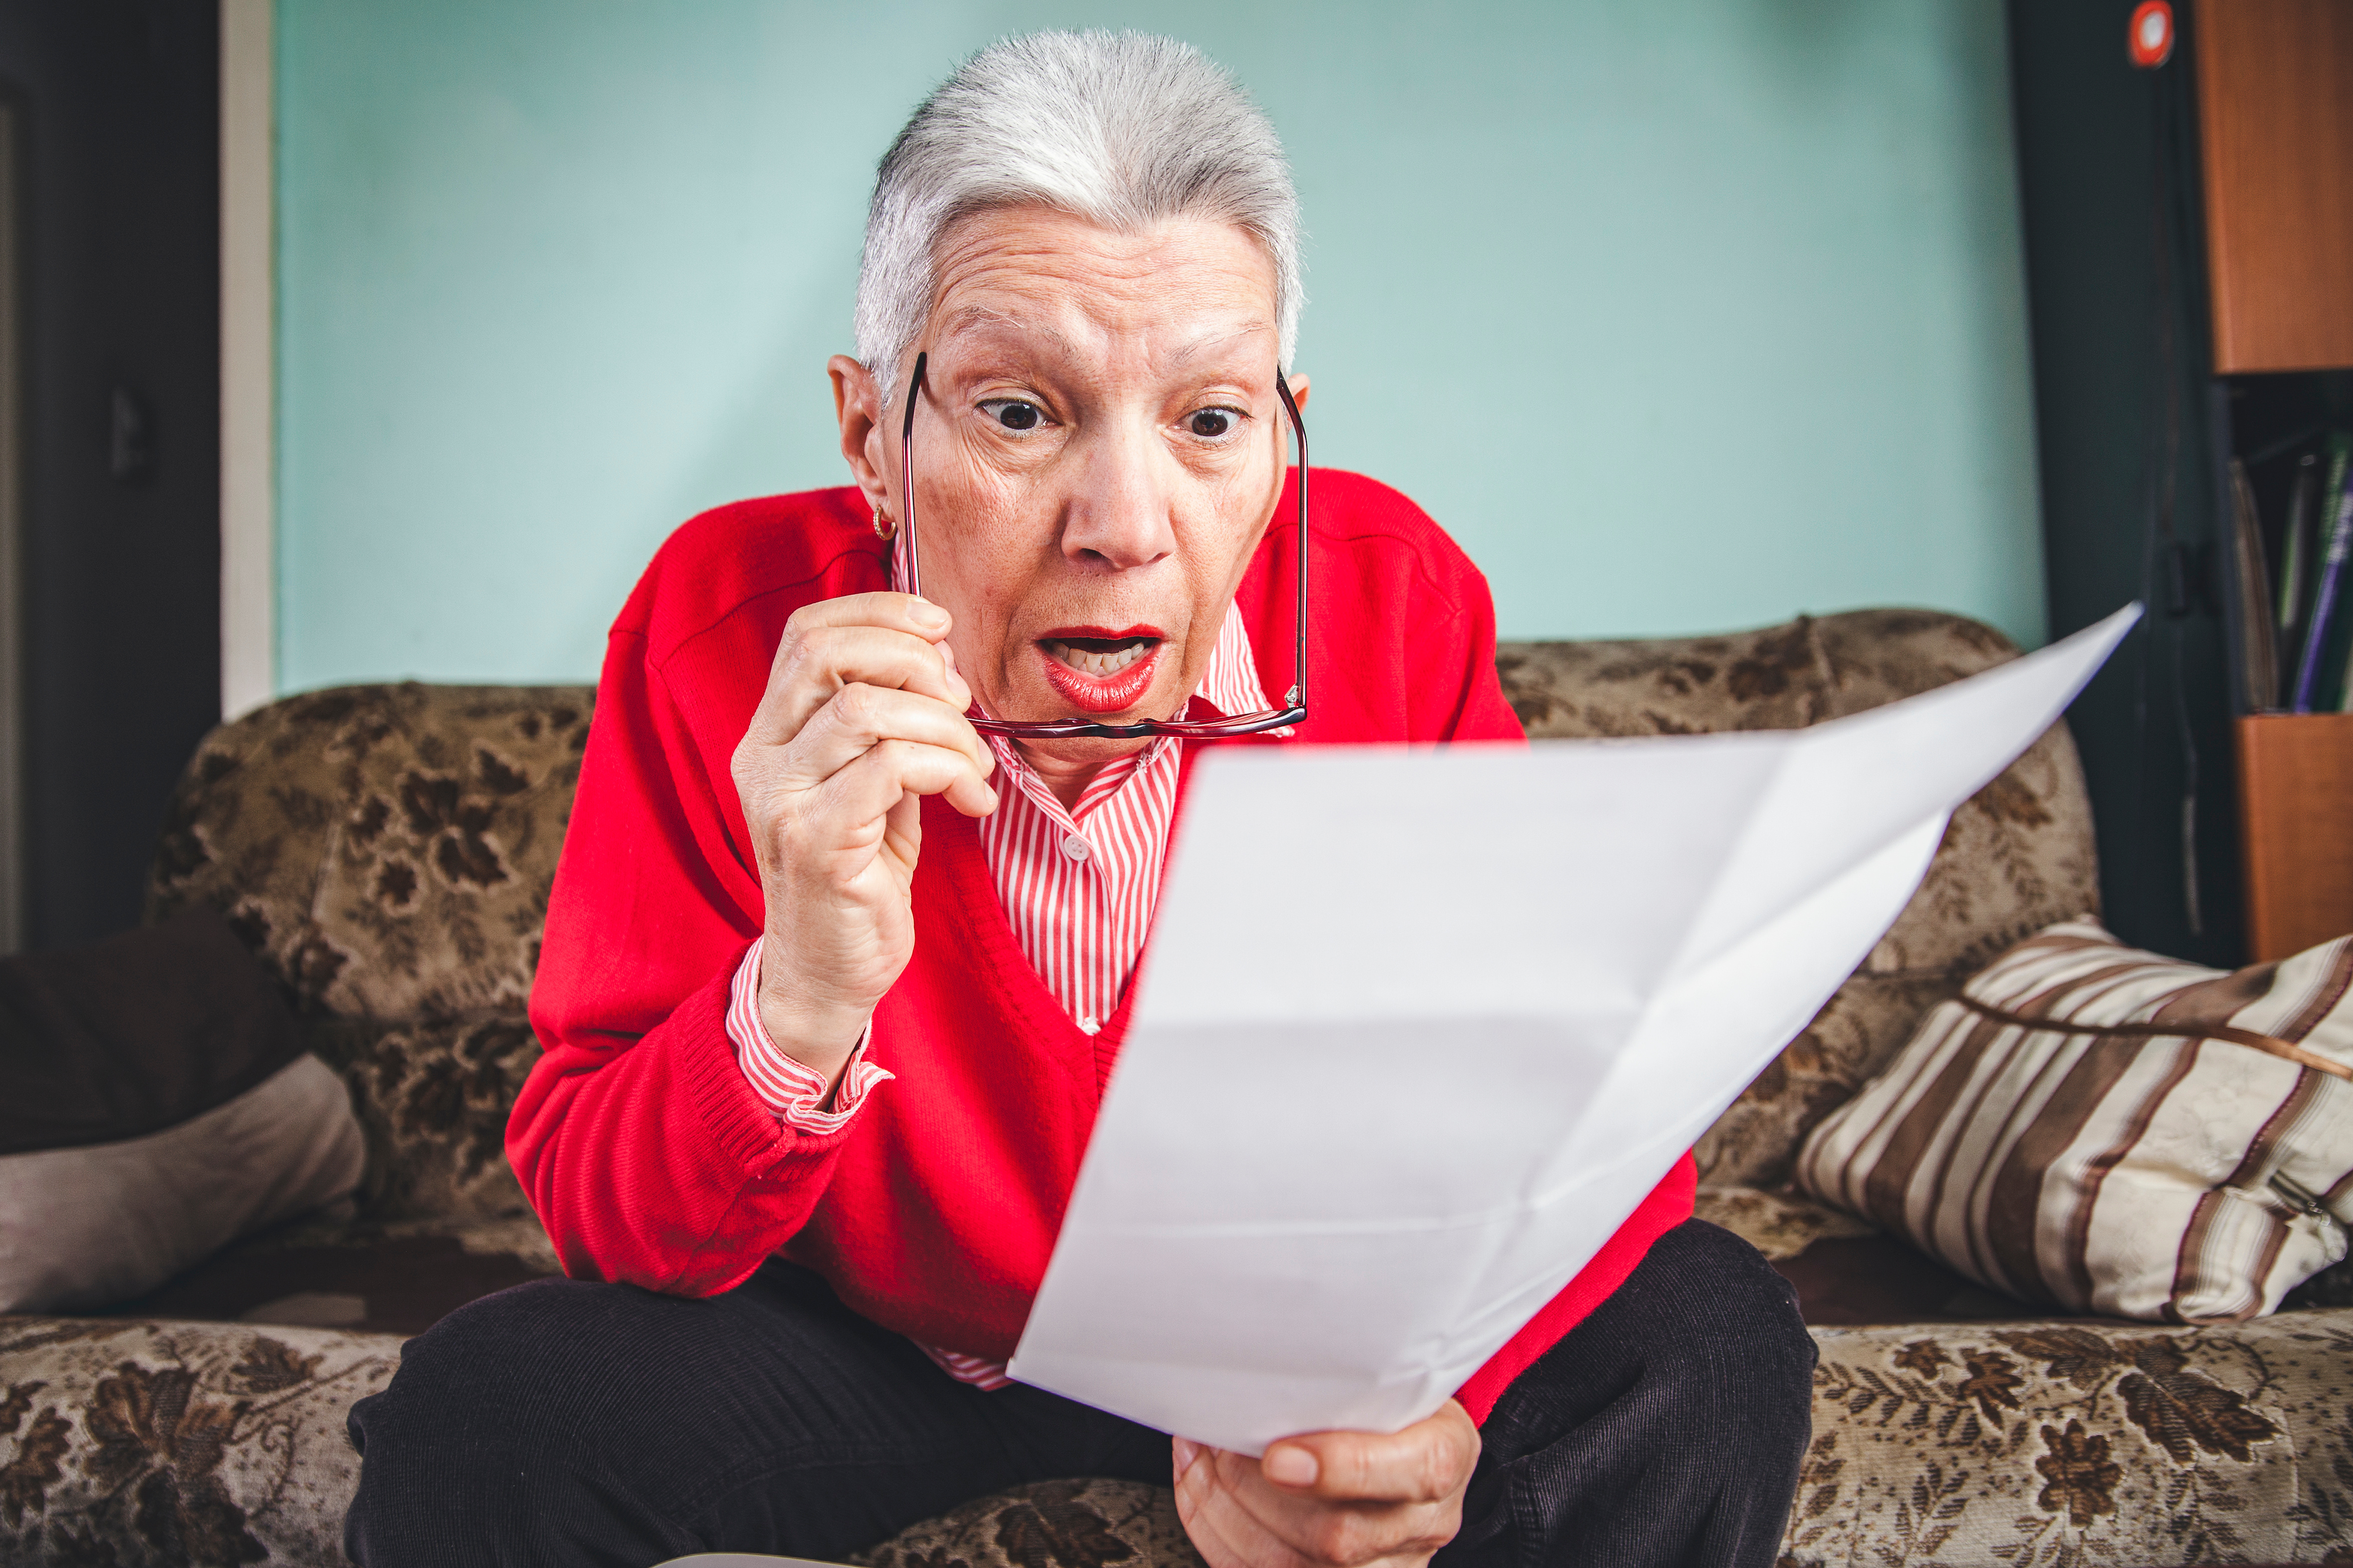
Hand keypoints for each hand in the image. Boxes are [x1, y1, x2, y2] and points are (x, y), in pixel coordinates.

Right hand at [729, 592, 996, 1087]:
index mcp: (770, 733)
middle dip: (914, 659)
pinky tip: (972, 800)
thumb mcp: (875, 783)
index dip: (881, 613)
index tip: (941, 631)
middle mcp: (763, 758)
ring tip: (974, 767)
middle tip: (960, 703)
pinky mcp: (817, 841)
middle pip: (829, 654)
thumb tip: (940, 658)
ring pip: (868, 709)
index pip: (808, 632)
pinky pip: (891, 767)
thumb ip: (892, 722)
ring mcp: (782, 799)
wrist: (829, 973)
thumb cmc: (860, 874)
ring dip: (945, 726)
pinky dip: (949, 770)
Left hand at [1172, 1402, 1479, 1567]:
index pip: (1416, 1472)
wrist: (1408, 1449)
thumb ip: (1350, 1373)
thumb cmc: (1391, 1404)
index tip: (1278, 1457)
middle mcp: (1422, 1523)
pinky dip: (1217, 1535)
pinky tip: (1199, 1491)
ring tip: (1200, 1460)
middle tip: (1216, 1444)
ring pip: (1291, 1565)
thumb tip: (1266, 1355)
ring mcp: (1383, 1565)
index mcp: (1445, 1454)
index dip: (1345, 1469)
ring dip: (1225, 1512)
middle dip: (1255, 1492)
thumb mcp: (1394, 1375)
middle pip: (1338, 1535)